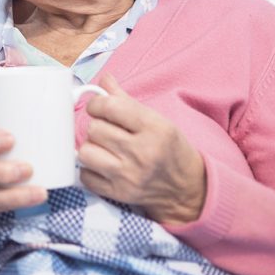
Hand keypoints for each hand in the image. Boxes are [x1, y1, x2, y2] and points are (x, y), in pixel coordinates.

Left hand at [78, 73, 206, 224]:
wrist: (188, 188)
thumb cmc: (170, 149)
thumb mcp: (157, 120)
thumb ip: (125, 99)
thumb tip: (104, 79)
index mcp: (154, 128)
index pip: (108, 106)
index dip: (97, 104)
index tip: (99, 108)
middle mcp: (142, 153)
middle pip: (94, 129)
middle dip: (97, 127)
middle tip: (108, 132)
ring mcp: (130, 176)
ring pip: (85, 152)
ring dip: (91, 148)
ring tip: (104, 149)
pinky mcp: (120, 194)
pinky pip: (86, 177)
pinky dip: (90, 171)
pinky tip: (104, 166)